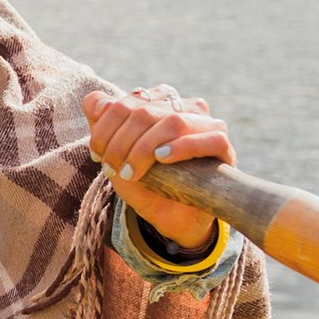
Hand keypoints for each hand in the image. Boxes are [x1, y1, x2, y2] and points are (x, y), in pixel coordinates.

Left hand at [81, 86, 234, 249]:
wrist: (172, 217)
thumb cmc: (145, 182)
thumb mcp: (116, 157)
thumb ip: (101, 126)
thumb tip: (94, 101)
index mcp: (160, 101)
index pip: (129, 101)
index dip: (106, 125)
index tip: (95, 153)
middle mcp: (185, 107)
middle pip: (147, 110)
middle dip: (121, 141)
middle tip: (112, 168)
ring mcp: (207, 125)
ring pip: (174, 121)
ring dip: (144, 148)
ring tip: (130, 171)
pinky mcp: (224, 148)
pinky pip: (210, 138)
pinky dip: (183, 147)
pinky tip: (162, 158)